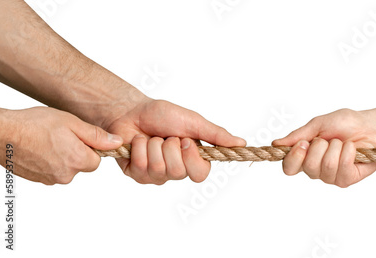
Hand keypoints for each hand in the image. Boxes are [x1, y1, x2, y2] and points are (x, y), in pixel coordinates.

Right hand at [0, 107, 122, 184]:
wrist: (2, 133)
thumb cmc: (35, 124)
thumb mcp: (72, 123)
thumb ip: (96, 136)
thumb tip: (117, 143)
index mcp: (77, 160)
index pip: (96, 160)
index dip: (89, 147)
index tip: (77, 137)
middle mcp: (65, 175)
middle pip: (81, 165)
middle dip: (75, 152)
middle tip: (60, 136)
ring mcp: (50, 179)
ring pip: (66, 168)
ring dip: (61, 156)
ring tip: (47, 140)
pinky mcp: (37, 179)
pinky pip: (51, 171)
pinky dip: (48, 161)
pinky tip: (38, 148)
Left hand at [105, 99, 245, 184]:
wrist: (133, 110)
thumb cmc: (164, 115)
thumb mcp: (193, 121)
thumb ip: (216, 134)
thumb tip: (242, 143)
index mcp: (193, 159)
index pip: (200, 174)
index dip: (191, 159)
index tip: (185, 140)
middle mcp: (176, 170)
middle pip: (177, 171)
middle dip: (169, 147)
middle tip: (166, 136)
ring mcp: (156, 175)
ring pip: (158, 169)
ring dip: (152, 145)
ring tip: (151, 137)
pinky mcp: (137, 174)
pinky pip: (139, 168)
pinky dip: (138, 148)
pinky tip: (138, 142)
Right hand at [272, 109, 375, 186]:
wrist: (368, 125)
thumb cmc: (344, 124)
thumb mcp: (317, 125)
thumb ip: (297, 136)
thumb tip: (276, 144)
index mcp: (305, 157)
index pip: (289, 168)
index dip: (294, 157)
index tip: (303, 143)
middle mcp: (316, 169)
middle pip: (308, 166)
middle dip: (320, 146)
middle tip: (328, 139)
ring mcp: (331, 176)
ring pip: (326, 166)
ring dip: (336, 147)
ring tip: (341, 142)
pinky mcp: (347, 179)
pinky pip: (343, 167)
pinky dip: (348, 152)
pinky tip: (351, 148)